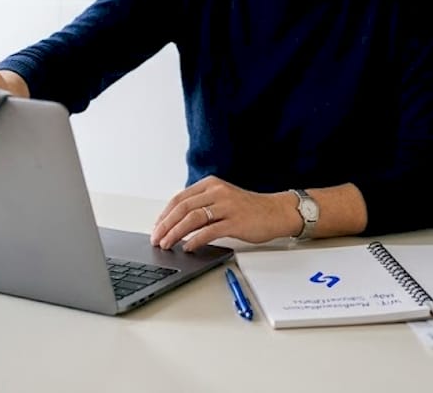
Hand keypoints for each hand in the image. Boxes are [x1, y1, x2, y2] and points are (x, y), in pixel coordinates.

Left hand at [150, 176, 298, 251]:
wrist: (276, 212)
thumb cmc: (249, 209)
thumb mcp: (223, 199)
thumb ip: (203, 205)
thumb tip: (177, 222)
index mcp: (211, 185)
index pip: (180, 198)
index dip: (164, 214)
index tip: (156, 227)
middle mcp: (217, 192)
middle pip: (183, 208)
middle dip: (165, 225)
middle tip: (156, 239)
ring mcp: (226, 206)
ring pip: (192, 219)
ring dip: (175, 233)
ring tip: (167, 244)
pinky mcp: (235, 222)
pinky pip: (209, 231)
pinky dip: (195, 240)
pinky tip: (187, 247)